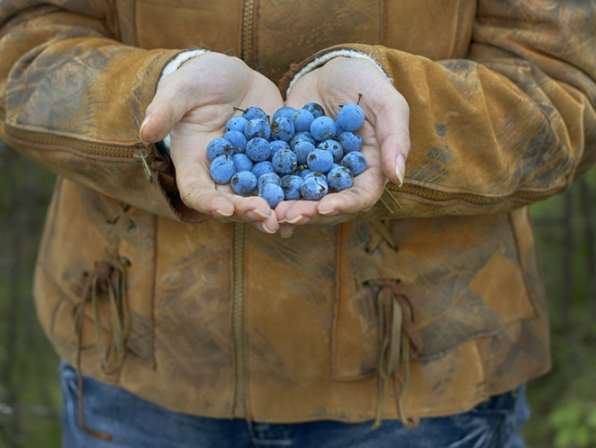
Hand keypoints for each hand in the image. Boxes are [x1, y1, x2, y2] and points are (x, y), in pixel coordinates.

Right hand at [140, 52, 284, 233]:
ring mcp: (251, 171)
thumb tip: (144, 131)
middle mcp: (223, 175)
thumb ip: (165, 109)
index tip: (225, 209)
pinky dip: (297, 192)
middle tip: (268, 218)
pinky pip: (286, 181)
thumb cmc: (197, 80)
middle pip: (233, 204)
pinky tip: (314, 201)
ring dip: (276, 211)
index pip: (197, 192)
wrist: (230, 76)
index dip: (210, 204)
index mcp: (195, 164)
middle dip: (249, 213)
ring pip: (262, 198)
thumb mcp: (180, 89)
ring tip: (292, 218)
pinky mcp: (275, 161)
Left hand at [277, 57, 409, 235]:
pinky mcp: (292, 162)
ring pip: (302, 197)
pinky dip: (270, 190)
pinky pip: (281, 179)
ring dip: (287, 207)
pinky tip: (254, 198)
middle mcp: (342, 177)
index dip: (344, 205)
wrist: (330, 67)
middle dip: (308, 212)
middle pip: (328, 204)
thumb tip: (397, 177)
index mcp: (370, 169)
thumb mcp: (386, 103)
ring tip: (269, 212)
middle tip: (287, 215)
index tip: (323, 208)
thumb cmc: (365, 82)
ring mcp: (315, 172)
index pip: (361, 196)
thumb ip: (395, 137)